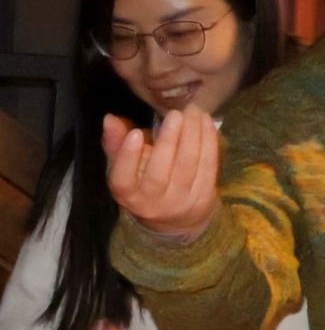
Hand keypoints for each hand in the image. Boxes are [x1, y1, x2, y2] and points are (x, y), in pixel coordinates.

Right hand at [103, 107, 219, 242]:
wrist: (175, 218)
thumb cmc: (145, 182)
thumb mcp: (127, 167)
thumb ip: (117, 143)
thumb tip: (109, 118)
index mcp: (128, 195)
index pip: (123, 180)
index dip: (128, 158)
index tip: (135, 132)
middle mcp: (152, 203)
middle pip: (159, 173)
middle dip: (168, 140)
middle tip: (175, 114)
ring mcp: (180, 202)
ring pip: (188, 166)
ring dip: (193, 134)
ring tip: (193, 111)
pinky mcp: (203, 197)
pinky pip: (208, 165)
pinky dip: (209, 140)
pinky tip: (206, 121)